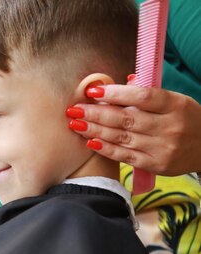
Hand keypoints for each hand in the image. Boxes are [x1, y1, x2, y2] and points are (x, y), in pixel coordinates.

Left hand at [66, 83, 200, 175]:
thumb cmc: (185, 119)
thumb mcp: (175, 101)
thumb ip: (149, 94)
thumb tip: (123, 81)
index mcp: (176, 104)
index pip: (142, 96)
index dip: (115, 93)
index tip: (93, 92)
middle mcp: (170, 126)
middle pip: (127, 118)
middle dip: (96, 113)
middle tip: (74, 109)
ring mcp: (162, 147)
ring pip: (122, 137)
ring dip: (95, 130)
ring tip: (75, 124)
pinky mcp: (156, 164)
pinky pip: (125, 156)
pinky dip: (106, 148)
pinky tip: (90, 141)